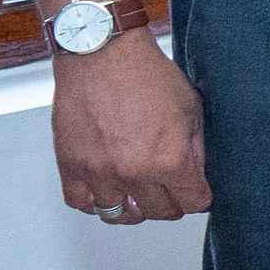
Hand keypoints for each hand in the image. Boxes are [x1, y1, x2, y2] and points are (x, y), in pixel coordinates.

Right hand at [53, 29, 208, 224]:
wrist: (102, 55)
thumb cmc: (146, 75)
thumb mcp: (192, 109)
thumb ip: (196, 148)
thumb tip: (196, 174)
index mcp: (169, 160)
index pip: (193, 202)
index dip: (199, 197)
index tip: (197, 192)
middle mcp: (133, 173)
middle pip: (160, 212)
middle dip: (171, 204)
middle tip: (171, 192)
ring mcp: (99, 173)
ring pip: (120, 215)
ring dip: (135, 208)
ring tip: (140, 196)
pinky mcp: (70, 166)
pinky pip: (81, 203)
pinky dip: (95, 203)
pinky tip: (108, 192)